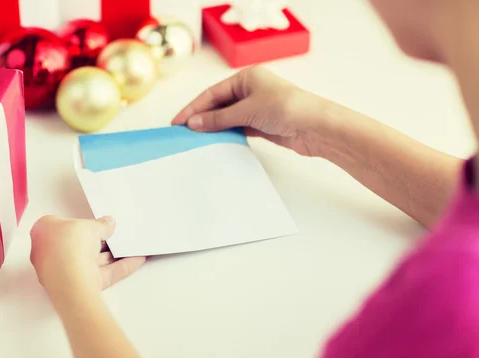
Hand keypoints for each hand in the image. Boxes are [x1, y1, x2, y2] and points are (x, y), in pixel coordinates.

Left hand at [30, 215, 145, 303]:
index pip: (63, 225)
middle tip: (115, 234)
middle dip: (99, 241)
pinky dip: (118, 267)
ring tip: (129, 247)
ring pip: (92, 261)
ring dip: (112, 255)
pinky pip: (102, 273)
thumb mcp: (90, 226)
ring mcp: (64, 272)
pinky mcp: (79, 285)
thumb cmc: (67, 247)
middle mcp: (49, 254)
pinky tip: (134, 260)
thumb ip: (101, 225)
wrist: (70, 280)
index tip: (96, 222)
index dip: (80, 223)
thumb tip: (107, 224)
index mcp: (43, 233)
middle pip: (79, 245)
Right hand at [172, 66, 330, 156]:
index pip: (212, 93)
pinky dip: (225, 134)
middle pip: (218, 104)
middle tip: (182, 132)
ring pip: (227, 117)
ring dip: (212, 127)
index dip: (194, 107)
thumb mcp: (248, 110)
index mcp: (247, 77)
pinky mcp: (261, 124)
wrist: (316, 128)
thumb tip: (194, 123)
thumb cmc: (286, 108)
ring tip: (194, 139)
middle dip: (201, 117)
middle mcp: (250, 90)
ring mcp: (256, 108)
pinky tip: (213, 142)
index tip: (178, 121)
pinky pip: (237, 128)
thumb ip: (219, 118)